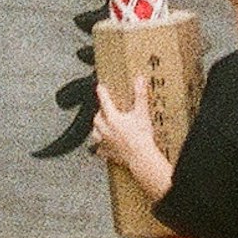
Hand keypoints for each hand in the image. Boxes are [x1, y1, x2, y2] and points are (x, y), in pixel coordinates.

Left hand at [87, 82, 171, 196]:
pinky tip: (101, 147)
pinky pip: (99, 150)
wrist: (141, 157)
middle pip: (97, 118)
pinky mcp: (108, 153)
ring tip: (101, 126)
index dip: (102, 92)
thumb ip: (140, 95)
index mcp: (113, 118)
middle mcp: (106, 129)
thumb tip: (139, 80)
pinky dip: (99, 148)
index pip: (104, 101)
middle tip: (104, 109)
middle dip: (100, 112)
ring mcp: (105, 142)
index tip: (100, 87)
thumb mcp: (142, 113)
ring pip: (95, 133)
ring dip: (97, 128)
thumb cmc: (142, 137)